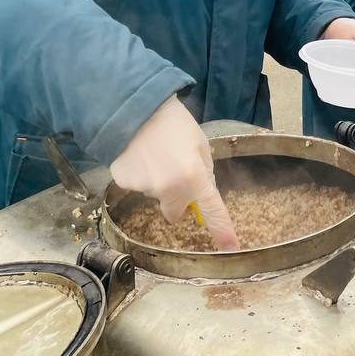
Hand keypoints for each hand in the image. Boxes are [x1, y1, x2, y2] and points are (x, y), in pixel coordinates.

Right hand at [110, 96, 238, 249]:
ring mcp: (145, 189)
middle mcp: (170, 189)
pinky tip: (140, 155)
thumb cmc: (175, 124)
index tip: (230, 246)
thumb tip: (203, 194)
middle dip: (178, 200)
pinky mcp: (124, 184)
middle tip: (176, 172)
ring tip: (156, 154)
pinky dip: (141, 175)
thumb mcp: (200, 144)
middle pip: (176, 212)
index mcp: (194, 177)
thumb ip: (204, 172)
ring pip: (156, 196)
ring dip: (159, 182)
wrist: (136, 109)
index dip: (222, 230)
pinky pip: (138, 186)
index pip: (213, 210)